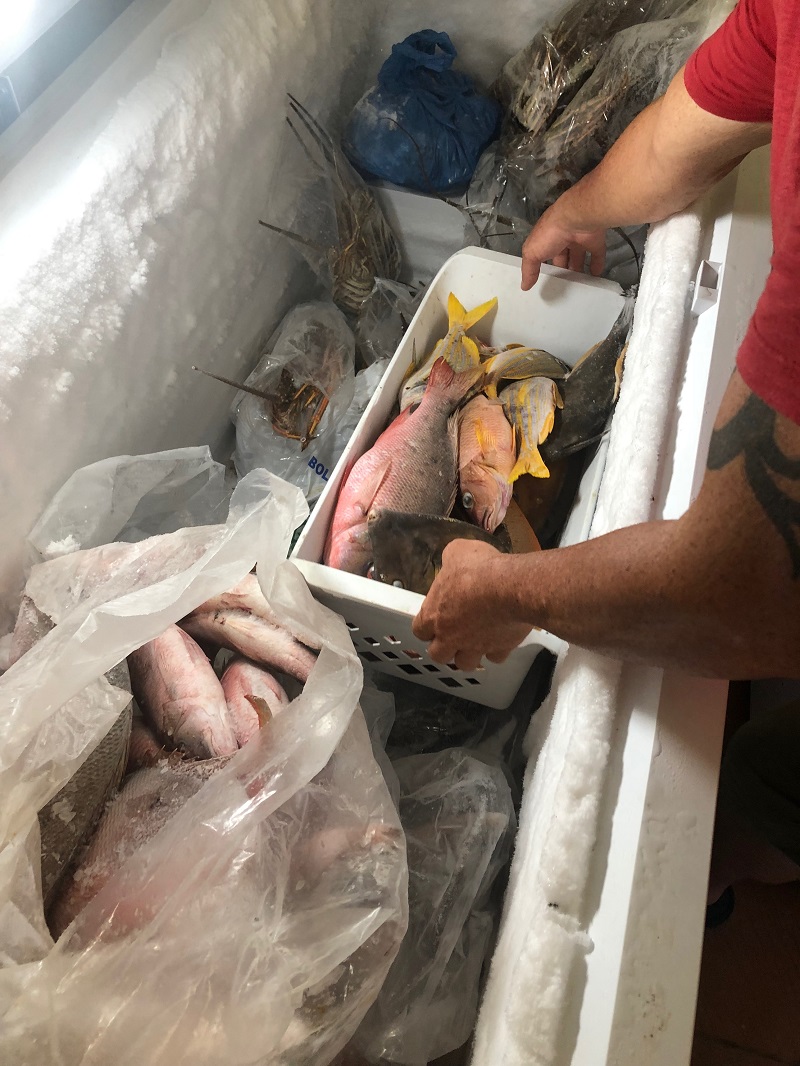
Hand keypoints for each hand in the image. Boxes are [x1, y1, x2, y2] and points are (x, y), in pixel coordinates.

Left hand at [411, 541, 530, 671]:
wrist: (510, 587)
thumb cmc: (479, 570)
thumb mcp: (457, 551)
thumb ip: (450, 560)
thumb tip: (452, 559)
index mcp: (434, 615)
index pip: (419, 631)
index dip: (426, 626)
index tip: (435, 619)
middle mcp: (451, 636)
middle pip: (438, 655)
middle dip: (444, 647)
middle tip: (453, 635)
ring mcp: (475, 646)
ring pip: (465, 664)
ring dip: (468, 655)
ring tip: (475, 642)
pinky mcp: (500, 648)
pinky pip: (495, 657)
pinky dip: (497, 650)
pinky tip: (500, 638)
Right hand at [521, 201, 606, 289]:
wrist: (576, 218)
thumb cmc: (550, 234)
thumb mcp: (532, 252)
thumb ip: (529, 269)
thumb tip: (524, 286)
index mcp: (547, 239)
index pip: (545, 254)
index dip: (544, 266)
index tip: (546, 280)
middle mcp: (563, 238)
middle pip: (563, 257)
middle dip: (563, 269)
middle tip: (563, 286)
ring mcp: (580, 239)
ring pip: (579, 256)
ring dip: (578, 269)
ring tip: (578, 285)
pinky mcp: (595, 241)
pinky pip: (596, 254)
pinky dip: (596, 265)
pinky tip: (594, 277)